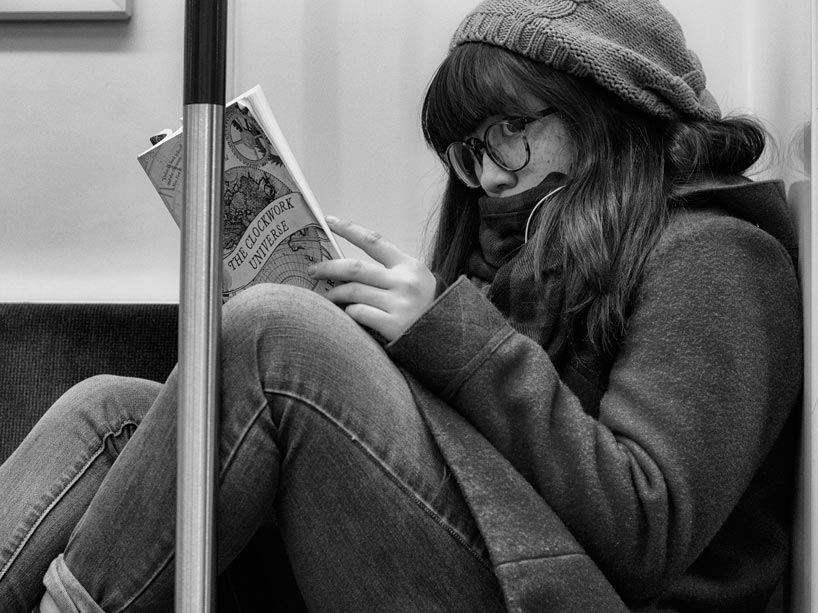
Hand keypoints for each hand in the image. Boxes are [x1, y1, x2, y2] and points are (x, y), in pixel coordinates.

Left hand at [309, 217, 436, 341]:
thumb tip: (346, 267)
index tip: (329, 220)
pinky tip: (349, 314)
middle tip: (313, 270)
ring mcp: (400, 304)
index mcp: (410, 266)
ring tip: (328, 297)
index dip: (349, 229)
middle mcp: (405, 282)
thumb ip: (388, 272)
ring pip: (352, 292)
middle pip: (355, 268)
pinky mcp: (393, 325)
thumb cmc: (424, 308)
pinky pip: (358, 313)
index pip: (374, 241)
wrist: (447, 340)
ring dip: (335, 294)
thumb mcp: (415, 281)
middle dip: (328, 267)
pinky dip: (349, 312)